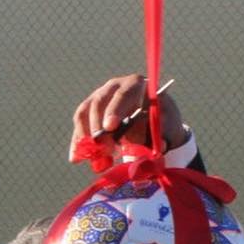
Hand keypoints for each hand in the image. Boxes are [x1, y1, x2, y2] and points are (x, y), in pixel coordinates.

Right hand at [70, 74, 185, 156]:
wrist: (151, 119)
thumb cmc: (160, 119)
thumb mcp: (167, 124)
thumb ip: (163, 133)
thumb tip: (159, 145)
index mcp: (136, 85)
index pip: (123, 94)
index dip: (114, 110)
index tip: (110, 128)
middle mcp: (114, 86)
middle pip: (99, 102)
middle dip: (97, 126)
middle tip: (103, 148)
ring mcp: (98, 96)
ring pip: (84, 113)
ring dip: (86, 136)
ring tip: (94, 157)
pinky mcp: (88, 110)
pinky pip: (79, 125)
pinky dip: (77, 142)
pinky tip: (76, 158)